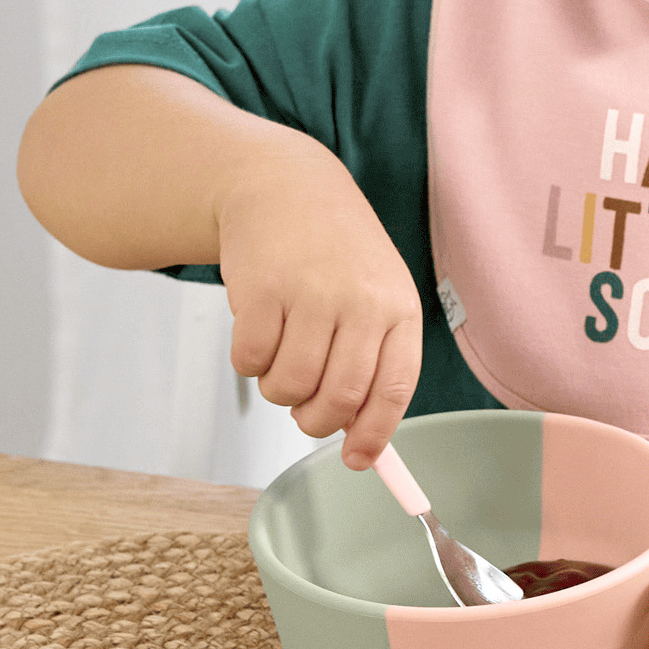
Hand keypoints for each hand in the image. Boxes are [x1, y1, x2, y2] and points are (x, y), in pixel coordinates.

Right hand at [215, 149, 421, 469]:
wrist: (285, 187)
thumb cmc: (335, 255)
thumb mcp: (375, 296)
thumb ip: (375, 362)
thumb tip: (364, 445)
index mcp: (399, 308)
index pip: (394, 389)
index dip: (374, 433)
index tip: (357, 461)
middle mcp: (361, 301)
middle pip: (338, 399)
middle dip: (315, 422)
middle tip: (304, 410)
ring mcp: (312, 293)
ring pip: (290, 387)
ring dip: (278, 390)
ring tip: (283, 358)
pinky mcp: (263, 289)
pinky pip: (250, 360)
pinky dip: (249, 362)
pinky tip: (259, 330)